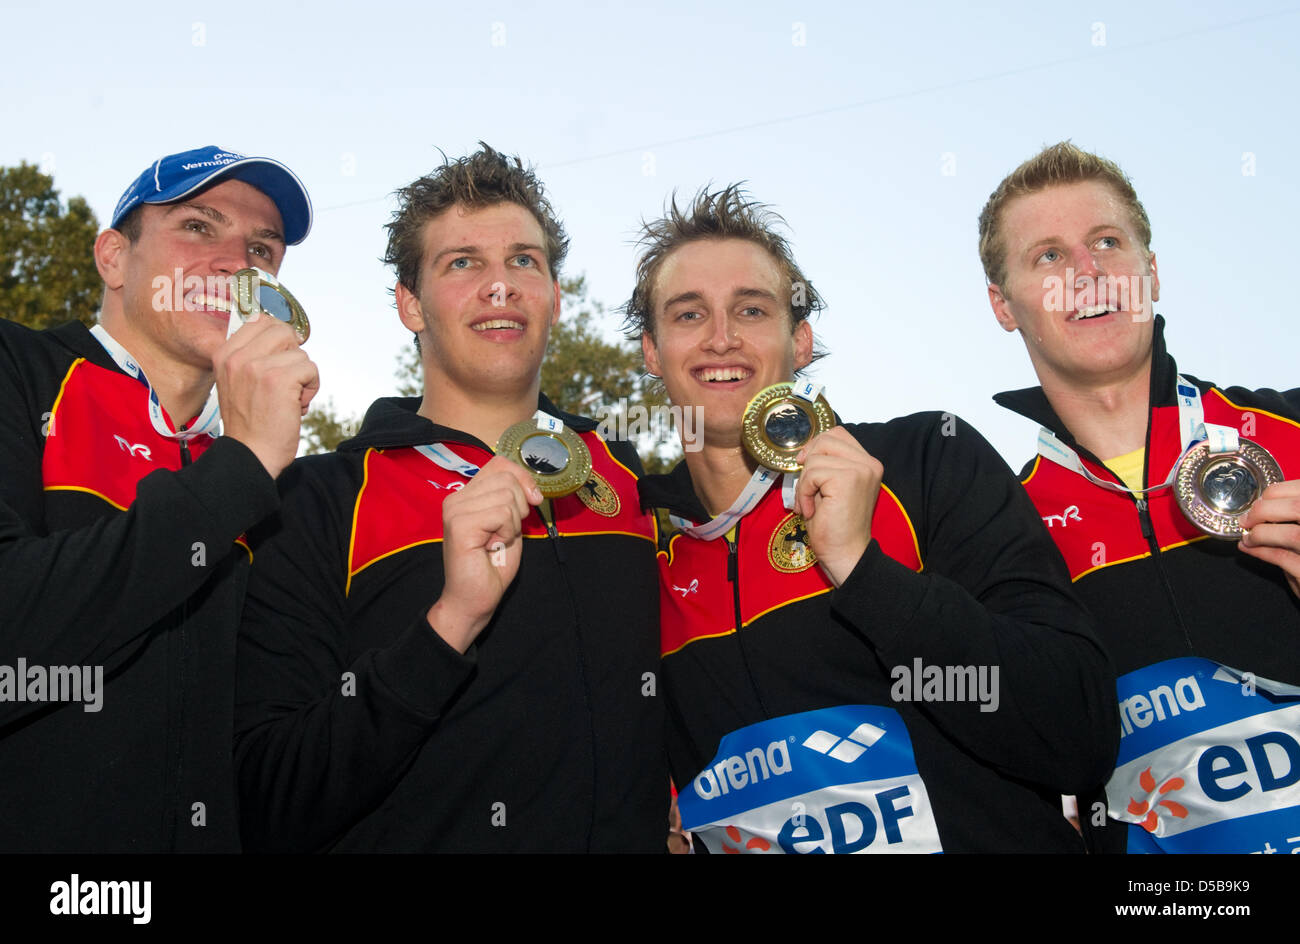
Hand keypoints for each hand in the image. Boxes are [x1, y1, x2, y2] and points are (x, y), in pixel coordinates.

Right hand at [214, 311, 318, 478]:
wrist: (249, 455)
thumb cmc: (250, 423)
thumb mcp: (238, 382)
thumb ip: (253, 356)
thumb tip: (288, 334)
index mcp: (223, 354)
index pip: (261, 321)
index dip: (280, 339)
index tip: (281, 360)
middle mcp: (237, 357)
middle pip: (283, 331)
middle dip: (293, 356)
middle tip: (287, 381)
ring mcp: (256, 366)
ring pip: (300, 353)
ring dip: (303, 377)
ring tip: (288, 399)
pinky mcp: (279, 379)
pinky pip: (311, 369)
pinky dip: (311, 389)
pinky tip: (296, 407)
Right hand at [427, 457, 542, 652]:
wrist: (474, 599)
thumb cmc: (492, 565)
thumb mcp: (509, 524)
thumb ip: (513, 499)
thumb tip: (530, 486)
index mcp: (467, 494)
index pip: (500, 463)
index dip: (523, 478)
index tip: (533, 501)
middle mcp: (456, 498)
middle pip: (507, 477)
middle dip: (520, 506)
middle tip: (506, 532)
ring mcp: (455, 510)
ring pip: (507, 494)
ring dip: (513, 522)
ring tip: (497, 541)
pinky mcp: (459, 525)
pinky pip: (502, 513)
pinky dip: (507, 531)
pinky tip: (493, 546)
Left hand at [793, 427, 882, 586]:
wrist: (845, 554)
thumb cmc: (834, 526)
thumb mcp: (829, 487)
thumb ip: (825, 465)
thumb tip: (804, 451)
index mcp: (868, 463)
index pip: (837, 434)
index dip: (816, 446)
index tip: (805, 465)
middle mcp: (869, 463)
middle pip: (826, 439)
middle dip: (808, 463)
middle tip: (805, 489)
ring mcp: (861, 469)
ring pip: (816, 458)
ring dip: (804, 483)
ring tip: (808, 505)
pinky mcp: (848, 479)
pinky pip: (812, 473)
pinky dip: (804, 492)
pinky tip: (810, 511)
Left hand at [1238, 479, 1299, 598]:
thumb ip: (1294, 516)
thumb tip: (1263, 505)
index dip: (1279, 491)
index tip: (1263, 499)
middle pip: (1298, 507)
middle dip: (1264, 509)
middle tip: (1247, 518)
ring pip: (1291, 534)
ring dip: (1261, 533)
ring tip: (1248, 537)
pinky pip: (1282, 558)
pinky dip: (1260, 551)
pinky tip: (1248, 548)